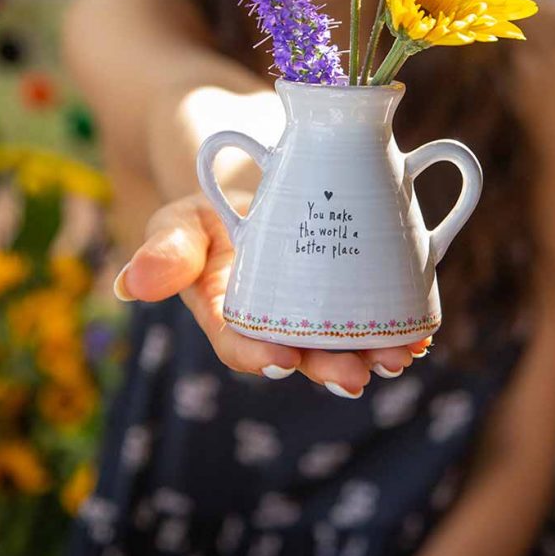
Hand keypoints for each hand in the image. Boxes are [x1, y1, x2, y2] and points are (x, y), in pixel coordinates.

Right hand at [113, 192, 430, 397]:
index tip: (281, 360)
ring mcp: (314, 308)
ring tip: (402, 357)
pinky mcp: (347, 287)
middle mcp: (275, 321)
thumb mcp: (181, 220)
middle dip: (331, 367)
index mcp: (228, 316)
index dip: (259, 356)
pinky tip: (421, 333)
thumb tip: (133, 283)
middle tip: (357, 373)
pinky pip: (372, 310)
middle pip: (303, 352)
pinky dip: (396, 322)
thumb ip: (164, 249)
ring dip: (374, 353)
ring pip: (343, 339)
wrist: (255, 181)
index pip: (239, 345)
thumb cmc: (210, 210)